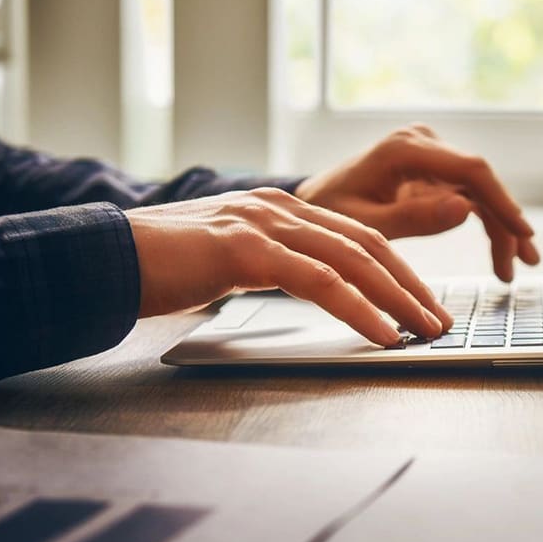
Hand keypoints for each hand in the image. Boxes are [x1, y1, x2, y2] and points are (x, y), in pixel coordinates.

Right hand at [126, 187, 452, 346]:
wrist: (102, 257)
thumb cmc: (155, 267)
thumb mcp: (220, 260)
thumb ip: (261, 264)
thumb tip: (297, 292)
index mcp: (273, 207)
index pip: (354, 236)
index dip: (396, 271)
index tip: (422, 303)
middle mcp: (275, 206)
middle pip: (366, 243)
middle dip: (411, 285)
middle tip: (440, 321)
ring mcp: (261, 223)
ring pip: (352, 259)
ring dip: (398, 299)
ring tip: (425, 331)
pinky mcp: (245, 249)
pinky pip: (319, 280)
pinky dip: (359, 309)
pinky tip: (381, 334)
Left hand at [296, 124, 541, 281]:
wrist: (311, 202)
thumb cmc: (329, 213)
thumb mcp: (365, 225)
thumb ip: (413, 219)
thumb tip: (465, 210)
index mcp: (404, 149)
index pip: (470, 170)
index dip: (501, 202)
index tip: (522, 233)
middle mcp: (422, 143)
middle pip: (480, 181)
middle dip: (505, 222)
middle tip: (522, 264)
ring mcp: (429, 155)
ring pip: (479, 191)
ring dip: (499, 227)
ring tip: (510, 270)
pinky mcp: (431, 170)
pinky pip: (467, 196)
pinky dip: (484, 223)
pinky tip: (499, 254)